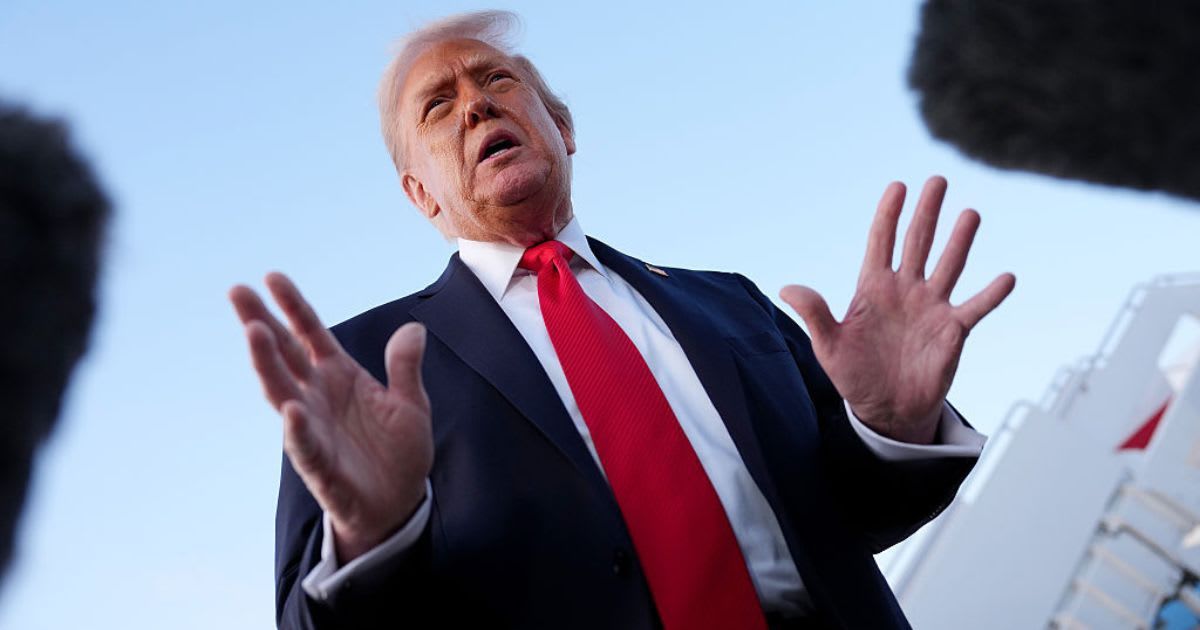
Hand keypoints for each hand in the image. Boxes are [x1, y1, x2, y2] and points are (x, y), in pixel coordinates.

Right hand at [230, 272, 432, 561]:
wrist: (398, 505)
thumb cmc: (398, 453)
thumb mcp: (412, 405)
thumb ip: (405, 368)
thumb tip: (413, 329)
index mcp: (339, 376)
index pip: (310, 333)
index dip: (293, 306)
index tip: (272, 276)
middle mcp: (318, 396)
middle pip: (283, 353)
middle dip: (260, 323)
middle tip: (236, 292)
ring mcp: (313, 428)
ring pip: (282, 391)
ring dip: (267, 363)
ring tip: (255, 332)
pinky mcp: (318, 464)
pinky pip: (304, 444)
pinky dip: (297, 428)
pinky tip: (291, 408)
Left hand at [780, 176, 1014, 443]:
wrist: (886, 409)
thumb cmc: (854, 375)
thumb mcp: (828, 346)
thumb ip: (815, 314)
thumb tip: (786, 288)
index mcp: (873, 288)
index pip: (881, 242)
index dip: (888, 214)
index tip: (898, 186)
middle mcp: (905, 290)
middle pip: (917, 243)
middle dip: (927, 212)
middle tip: (937, 180)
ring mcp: (931, 307)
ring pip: (949, 266)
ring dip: (960, 241)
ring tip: (970, 213)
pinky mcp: (953, 330)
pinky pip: (976, 307)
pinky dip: (991, 294)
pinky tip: (1007, 277)